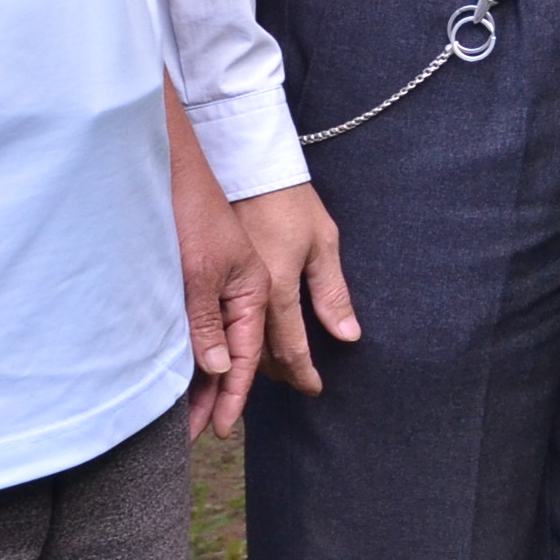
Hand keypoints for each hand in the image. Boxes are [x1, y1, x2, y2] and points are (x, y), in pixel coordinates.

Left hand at [169, 117, 267, 438]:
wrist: (176, 164)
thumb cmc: (194, 211)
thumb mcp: (200, 270)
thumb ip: (207, 320)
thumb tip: (215, 368)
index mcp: (256, 289)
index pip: (246, 356)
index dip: (231, 396)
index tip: (220, 430)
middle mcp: (243, 291)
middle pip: (233, 356)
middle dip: (214, 397)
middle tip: (194, 435)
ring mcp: (223, 285)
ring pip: (216, 344)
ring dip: (199, 380)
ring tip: (182, 416)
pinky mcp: (202, 278)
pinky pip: (202, 326)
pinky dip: (192, 353)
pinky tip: (175, 373)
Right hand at [237, 181, 360, 393]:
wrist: (248, 169)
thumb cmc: (291, 203)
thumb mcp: (323, 243)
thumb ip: (332, 294)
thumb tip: (348, 335)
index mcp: (278, 289)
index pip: (292, 348)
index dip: (304, 374)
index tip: (315, 389)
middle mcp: (248, 297)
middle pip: (261, 355)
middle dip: (279, 376)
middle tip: (295, 385)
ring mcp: (224, 289)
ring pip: (238, 344)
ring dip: (254, 366)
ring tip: (273, 376)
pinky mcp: (210, 281)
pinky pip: (222, 326)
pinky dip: (233, 343)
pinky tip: (240, 349)